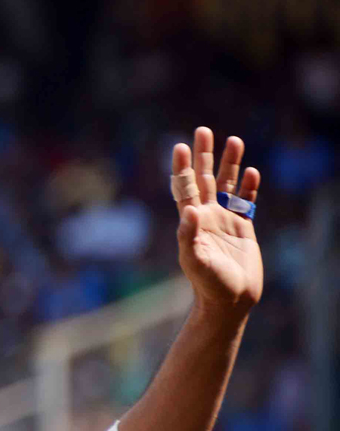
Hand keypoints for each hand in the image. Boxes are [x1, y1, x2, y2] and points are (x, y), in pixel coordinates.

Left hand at [171, 127, 262, 315]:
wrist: (231, 300)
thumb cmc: (209, 283)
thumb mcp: (195, 260)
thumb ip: (188, 236)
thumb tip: (188, 210)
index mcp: (191, 221)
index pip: (185, 188)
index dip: (182, 168)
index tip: (179, 147)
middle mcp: (206, 216)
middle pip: (205, 178)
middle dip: (204, 155)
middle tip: (203, 131)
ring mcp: (225, 220)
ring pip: (227, 185)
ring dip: (230, 164)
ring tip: (234, 140)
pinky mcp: (243, 228)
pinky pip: (246, 201)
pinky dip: (248, 187)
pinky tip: (251, 172)